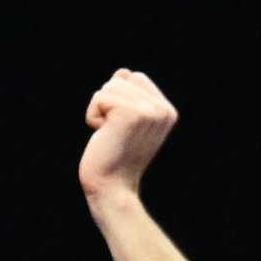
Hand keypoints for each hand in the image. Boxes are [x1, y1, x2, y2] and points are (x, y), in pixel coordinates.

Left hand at [78, 67, 176, 200]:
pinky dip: (92, 116)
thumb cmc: (114, 159)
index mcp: (167, 111)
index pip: (136, 78)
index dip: (119, 99)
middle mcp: (162, 109)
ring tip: (109, 134)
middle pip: (122, 78)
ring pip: (109, 86)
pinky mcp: (129, 114)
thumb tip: (122, 72)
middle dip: (108, 103)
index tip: (121, 128)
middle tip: (113, 133)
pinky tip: (102, 134)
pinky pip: (99, 97)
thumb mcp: (126, 124)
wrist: (111, 189)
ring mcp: (148, 111)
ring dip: (99, 111)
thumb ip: (129, 97)